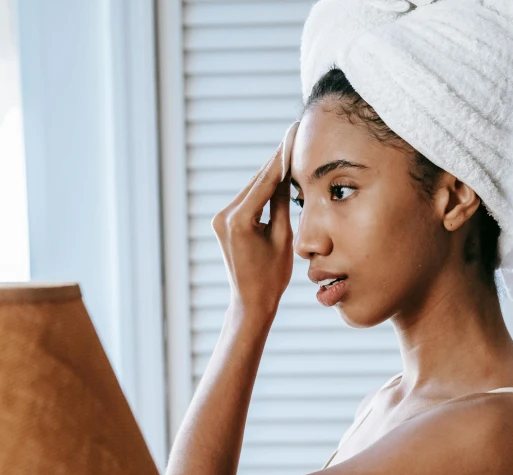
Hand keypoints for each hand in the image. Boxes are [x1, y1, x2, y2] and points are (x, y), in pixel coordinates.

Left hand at [211, 124, 297, 314]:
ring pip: (251, 189)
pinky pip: (246, 200)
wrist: (250, 301)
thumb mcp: (284, 237)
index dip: (282, 157)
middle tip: (292, 135)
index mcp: (239, 220)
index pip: (265, 181)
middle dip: (276, 161)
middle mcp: (224, 216)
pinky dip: (262, 189)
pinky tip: (277, 175)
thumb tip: (288, 174)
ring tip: (289, 151)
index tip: (292, 136)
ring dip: (270, 174)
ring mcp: (220, 219)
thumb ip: (284, 203)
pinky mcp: (222, 222)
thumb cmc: (271, 276)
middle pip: (256, 182)